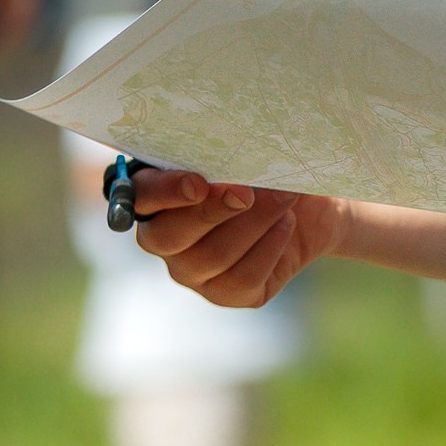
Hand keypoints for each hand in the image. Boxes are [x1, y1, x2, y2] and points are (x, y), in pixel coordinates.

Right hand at [129, 168, 345, 307]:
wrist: (305, 205)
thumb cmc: (263, 168)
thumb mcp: (245, 153)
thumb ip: (227, 153)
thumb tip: (235, 153)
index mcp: (156, 195)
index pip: (141, 196)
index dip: (165, 192)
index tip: (198, 183)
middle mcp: (165, 238)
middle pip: (169, 237)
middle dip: (211, 212)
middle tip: (246, 193)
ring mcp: (192, 271)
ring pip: (213, 255)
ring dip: (254, 222)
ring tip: (284, 196)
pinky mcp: (225, 292)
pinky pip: (242, 278)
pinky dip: (269, 246)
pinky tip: (286, 223)